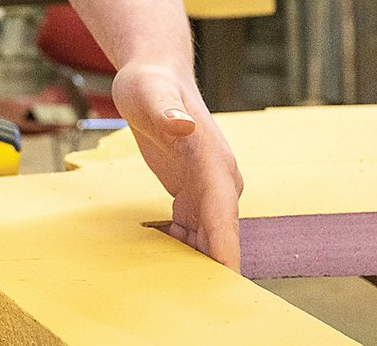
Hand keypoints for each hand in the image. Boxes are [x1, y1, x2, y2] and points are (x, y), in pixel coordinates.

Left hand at [110, 62, 244, 270]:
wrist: (155, 74)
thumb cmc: (151, 83)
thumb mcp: (150, 95)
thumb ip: (166, 112)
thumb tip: (183, 129)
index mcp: (214, 163)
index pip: (223, 215)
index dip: (225, 250)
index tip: (225, 282)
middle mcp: (219, 180)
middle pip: (220, 235)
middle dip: (213, 269)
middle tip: (196, 302)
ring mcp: (208, 187)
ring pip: (207, 237)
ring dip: (195, 262)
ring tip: (174, 290)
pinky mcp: (192, 191)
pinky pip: (191, 229)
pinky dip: (179, 246)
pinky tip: (159, 257)